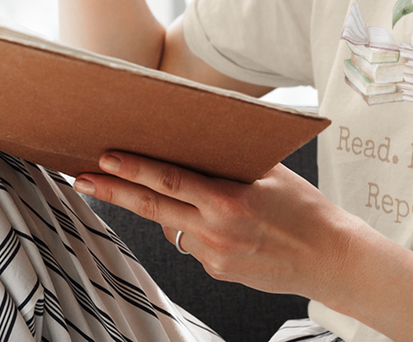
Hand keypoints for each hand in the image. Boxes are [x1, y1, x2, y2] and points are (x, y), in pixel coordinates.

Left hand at [73, 151, 362, 298]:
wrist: (331, 260)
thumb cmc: (305, 209)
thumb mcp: (273, 174)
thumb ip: (233, 161)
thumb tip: (200, 139)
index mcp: (229, 201)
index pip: (169, 182)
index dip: (133, 170)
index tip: (104, 158)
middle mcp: (216, 231)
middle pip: (152, 208)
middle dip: (113, 191)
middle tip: (82, 178)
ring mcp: (214, 256)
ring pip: (173, 226)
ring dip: (165, 209)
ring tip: (179, 195)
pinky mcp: (217, 272)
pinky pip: (193, 243)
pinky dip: (195, 228)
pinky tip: (221, 223)